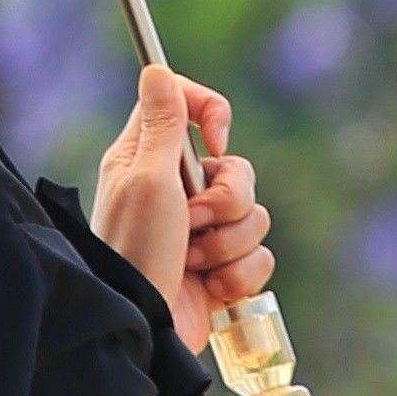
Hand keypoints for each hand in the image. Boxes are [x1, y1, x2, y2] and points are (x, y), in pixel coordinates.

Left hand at [90, 61, 276, 358]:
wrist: (146, 327)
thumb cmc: (136, 251)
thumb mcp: (145, 179)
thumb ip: (160, 124)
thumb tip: (156, 68)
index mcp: (148, 159)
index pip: (187, 104)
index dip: (211, 112)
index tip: (217, 139)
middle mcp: (176, 191)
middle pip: (237, 166)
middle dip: (227, 198)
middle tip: (194, 221)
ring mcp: (202, 232)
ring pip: (255, 213)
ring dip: (229, 242)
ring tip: (196, 262)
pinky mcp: (222, 268)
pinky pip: (260, 254)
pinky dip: (239, 274)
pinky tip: (210, 288)